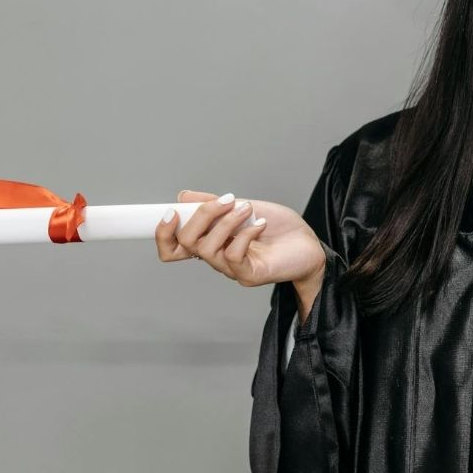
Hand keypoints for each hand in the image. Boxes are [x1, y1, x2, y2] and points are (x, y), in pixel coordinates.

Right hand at [154, 190, 325, 297]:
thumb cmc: (280, 228)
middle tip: (228, 200)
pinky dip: (245, 234)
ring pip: (208, 248)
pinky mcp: (248, 275)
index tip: (170, 212)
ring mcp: (231, 269)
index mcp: (211, 241)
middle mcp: (216, 257)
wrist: (310, 245)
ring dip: (227, 222)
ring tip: (247, 208)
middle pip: (186, 243)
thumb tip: (183, 197)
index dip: (163, 233)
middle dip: (203, 215)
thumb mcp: (244, 206)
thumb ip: (214, 204)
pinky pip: (233, 256)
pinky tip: (260, 224)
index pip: (174, 247)